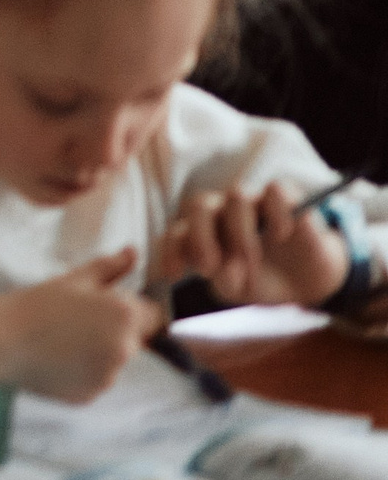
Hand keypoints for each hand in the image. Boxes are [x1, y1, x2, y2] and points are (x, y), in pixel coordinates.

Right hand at [0, 249, 160, 401]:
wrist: (3, 340)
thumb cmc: (37, 304)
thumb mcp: (75, 279)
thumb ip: (111, 267)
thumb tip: (133, 252)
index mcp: (126, 317)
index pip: (154, 315)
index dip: (132, 309)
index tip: (106, 306)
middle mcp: (126, 350)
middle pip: (135, 339)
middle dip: (115, 330)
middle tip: (78, 322)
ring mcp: (110, 376)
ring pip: (116, 361)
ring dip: (101, 353)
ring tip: (65, 341)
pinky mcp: (92, 394)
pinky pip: (97, 380)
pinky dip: (84, 372)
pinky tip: (59, 359)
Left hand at [158, 182, 350, 307]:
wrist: (309, 284)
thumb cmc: (265, 281)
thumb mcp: (239, 289)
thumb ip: (225, 280)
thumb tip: (224, 273)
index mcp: (204, 232)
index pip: (177, 231)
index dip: (170, 250)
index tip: (174, 276)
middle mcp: (225, 212)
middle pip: (200, 205)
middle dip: (201, 239)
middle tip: (211, 270)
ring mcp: (256, 203)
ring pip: (236, 196)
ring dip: (240, 234)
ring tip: (251, 264)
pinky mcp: (289, 201)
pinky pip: (277, 190)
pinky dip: (277, 212)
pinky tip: (281, 235)